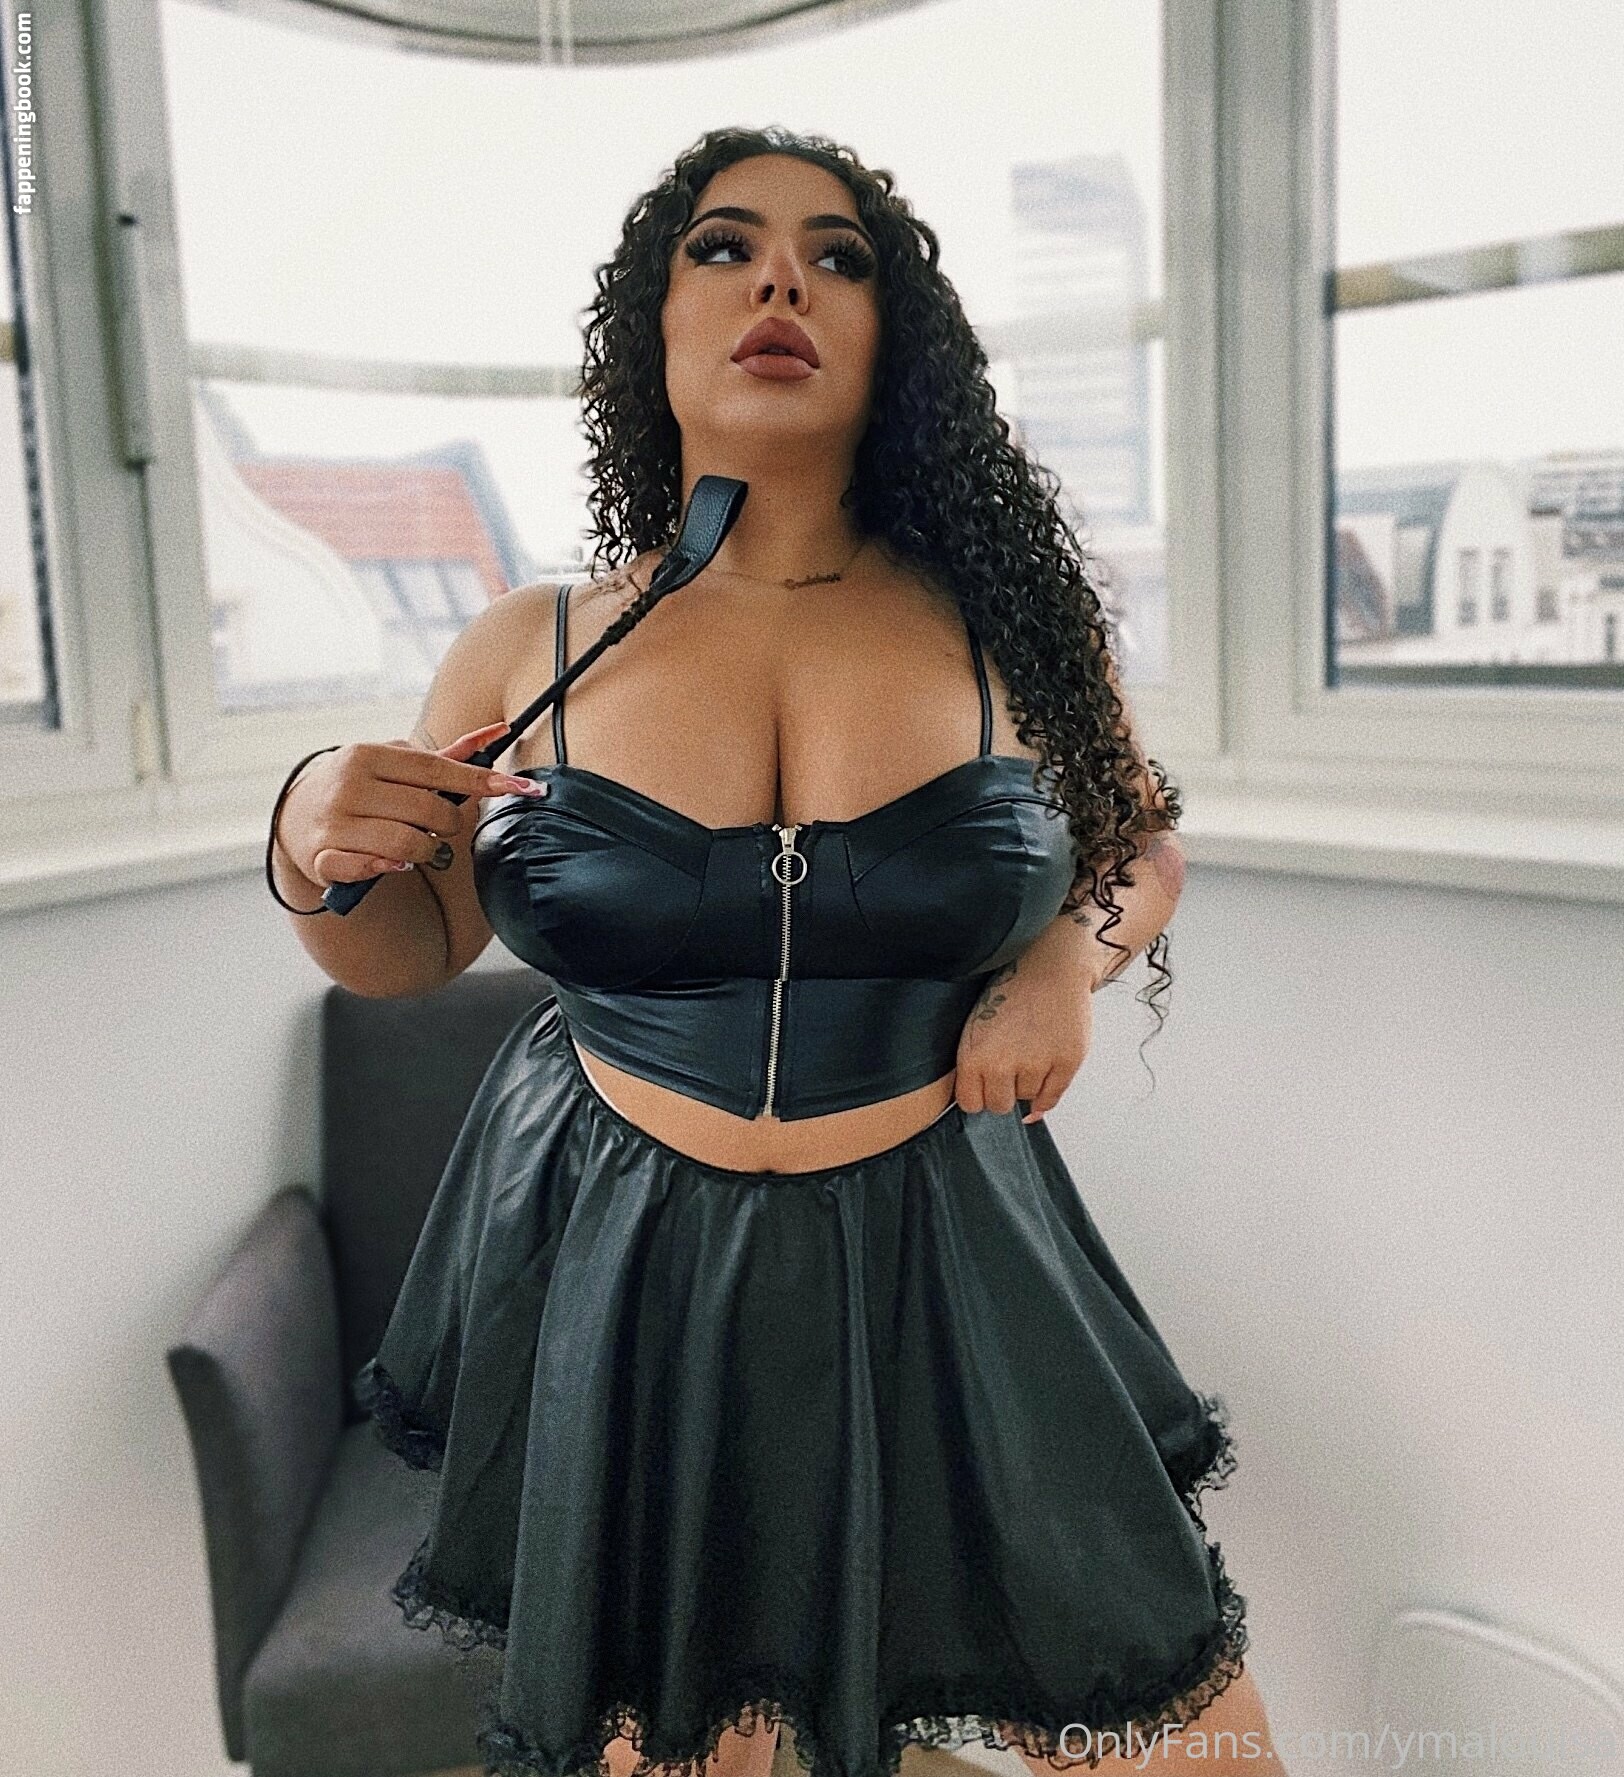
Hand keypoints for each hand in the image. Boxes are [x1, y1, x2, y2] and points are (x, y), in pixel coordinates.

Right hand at [273, 721, 546, 890]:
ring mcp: (334, 823)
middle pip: (429, 810)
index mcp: (367, 756)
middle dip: (448, 822)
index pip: (436, 768)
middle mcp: (349, 786)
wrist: (293, 816)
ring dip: (426, 850)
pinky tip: (388, 862)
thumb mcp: (392, 764)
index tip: (522, 788)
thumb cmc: (360, 787)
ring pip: (410, 845)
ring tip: (415, 845)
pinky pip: (373, 869)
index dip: (480, 780)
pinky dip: (389, 869)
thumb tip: (498, 733)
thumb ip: (446, 756)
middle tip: (438, 824)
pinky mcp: (323, 858)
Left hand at [953, 951, 1092, 1123]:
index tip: (983, 1085)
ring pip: (1027, 1099)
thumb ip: (972, 1066)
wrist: (1049, 965)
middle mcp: (1003, 1066)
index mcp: (973, 1057)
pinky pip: (1051, 1098)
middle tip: (1008, 1069)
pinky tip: (1042, 1077)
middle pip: (999, 1105)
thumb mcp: (974, 1026)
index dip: (977, 1095)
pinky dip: (1045, 1096)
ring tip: (1029, 1053)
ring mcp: (1036, 1066)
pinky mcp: (1065, 1063)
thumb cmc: (1009, 989)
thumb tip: (978, 1102)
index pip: (970, 1103)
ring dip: (1027, 1084)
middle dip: (1002, 1092)